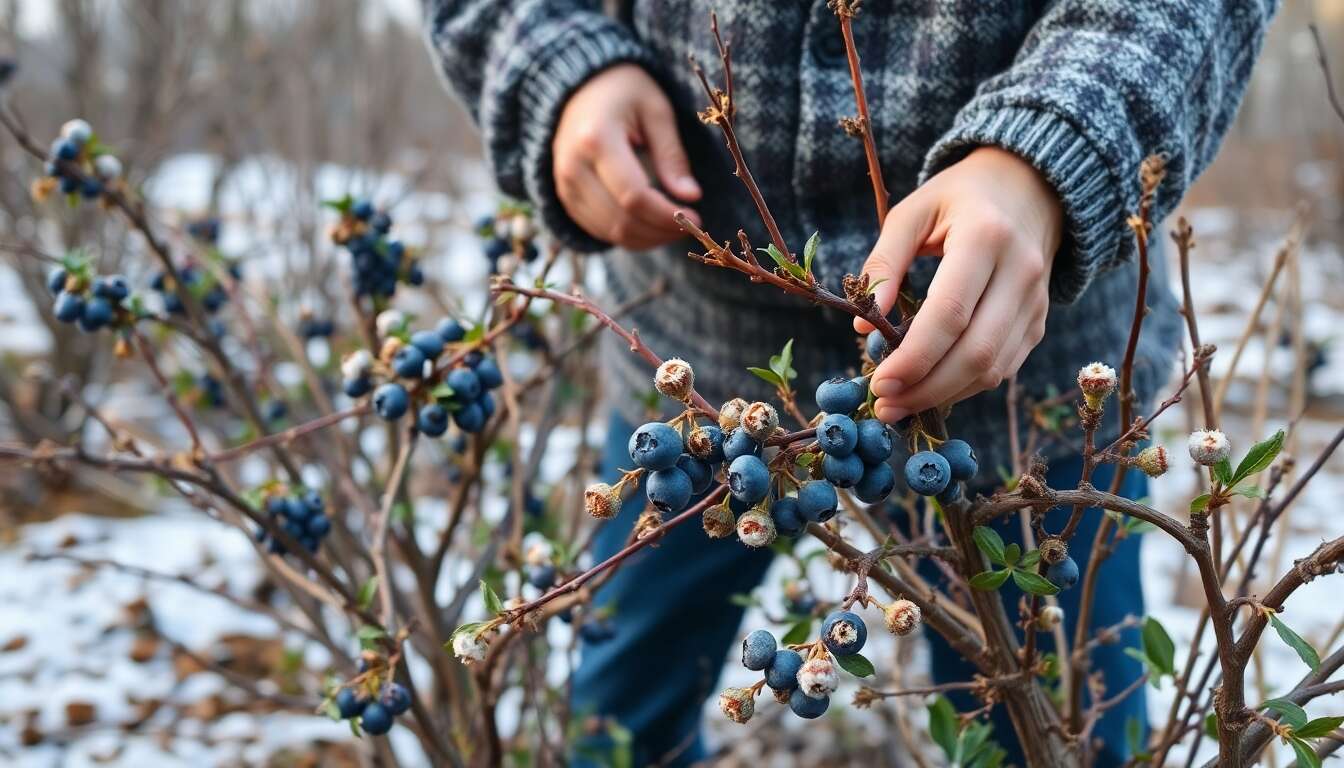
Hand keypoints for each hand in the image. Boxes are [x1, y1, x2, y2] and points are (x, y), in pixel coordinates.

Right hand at [552, 64, 701, 248]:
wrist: (580, 87)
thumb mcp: (656, 112)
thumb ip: (672, 155)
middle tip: (689, 227)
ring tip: (673, 227)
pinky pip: (598, 231)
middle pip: (621, 221)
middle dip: (660, 232)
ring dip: (646, 239)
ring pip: (609, 232)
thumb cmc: (624, 92)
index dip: (667, 215)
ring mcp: (564, 185)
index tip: (696, 217)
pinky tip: (651, 226)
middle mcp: (572, 166)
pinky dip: (628, 236)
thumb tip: (690, 196)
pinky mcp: (565, 197)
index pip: (634, 196)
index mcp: (596, 139)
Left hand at [854, 147, 1063, 423]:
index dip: (914, 357)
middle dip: (926, 388)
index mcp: (985, 237)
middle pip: (976, 352)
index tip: (879, 382)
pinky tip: (930, 390)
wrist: (1029, 188)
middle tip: (883, 405)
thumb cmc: (958, 199)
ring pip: (993, 368)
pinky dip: (965, 387)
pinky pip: (1004, 368)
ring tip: (899, 404)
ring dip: (944, 395)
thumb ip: (883, 263)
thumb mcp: (911, 212)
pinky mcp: (1038, 322)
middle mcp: (1020, 272)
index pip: (950, 314)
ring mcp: (1036, 301)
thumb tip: (861, 327)